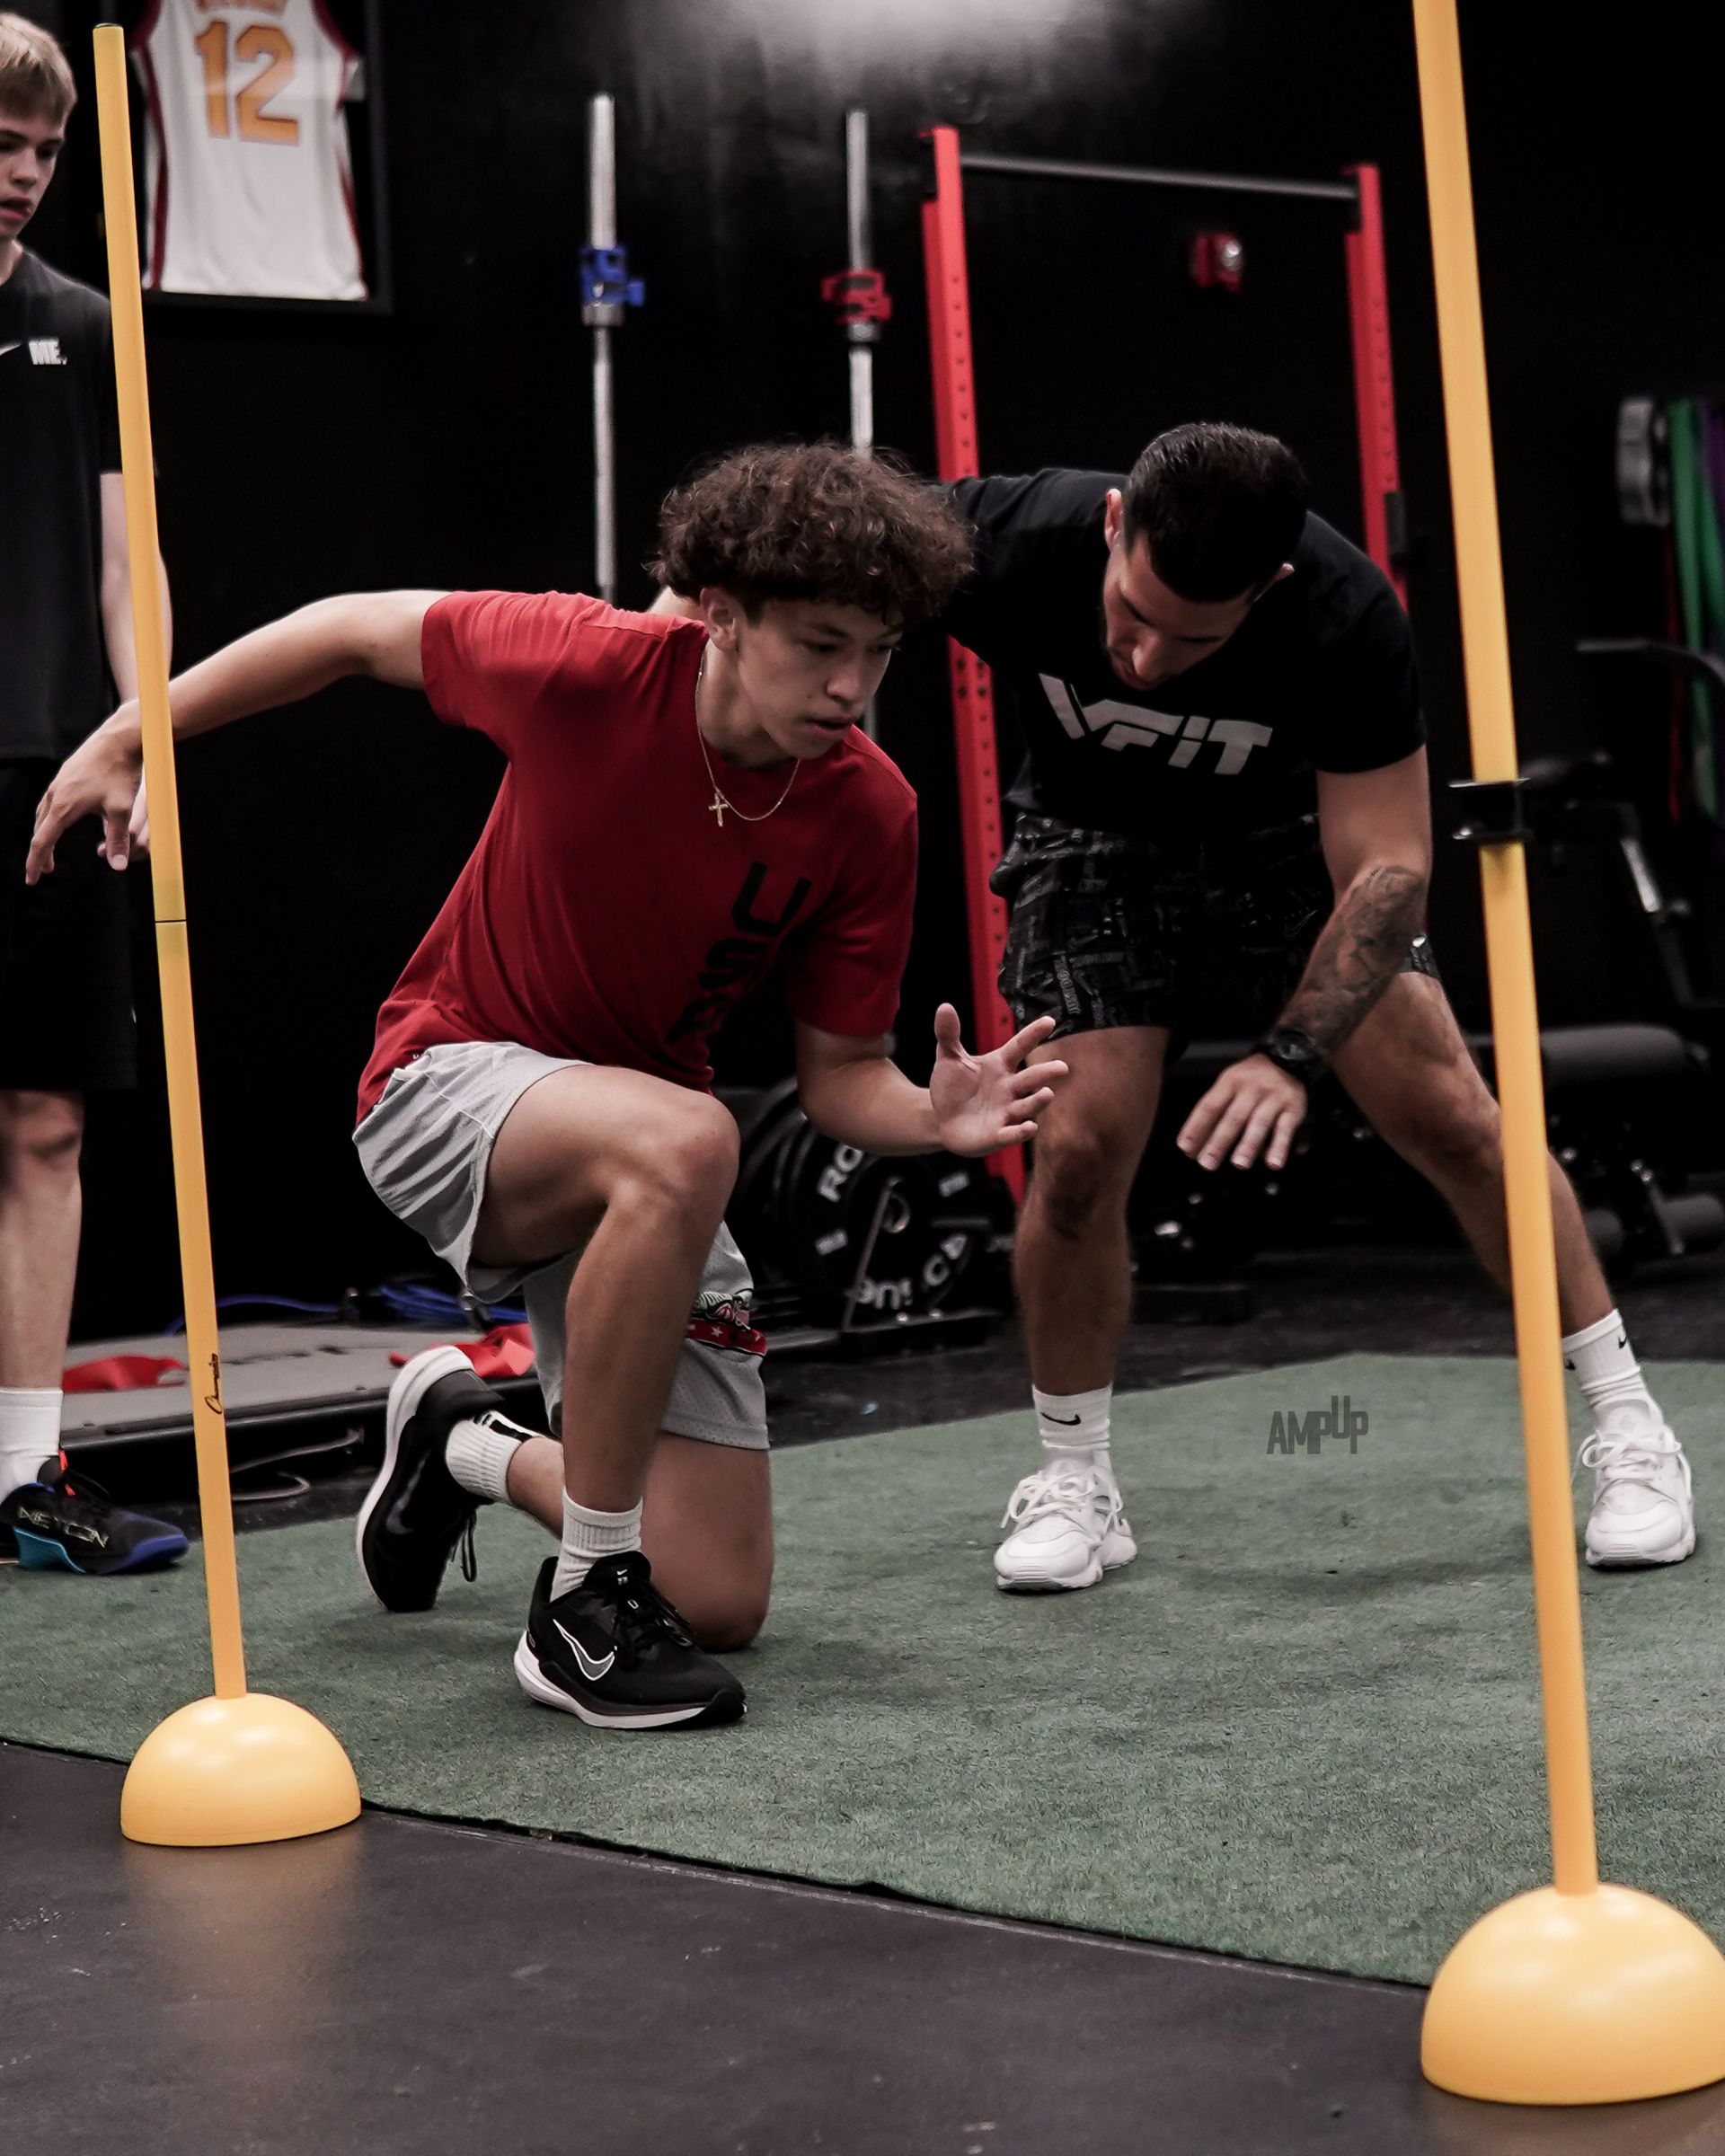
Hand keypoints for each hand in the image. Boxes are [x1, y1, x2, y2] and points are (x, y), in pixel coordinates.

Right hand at [27, 706, 143, 882]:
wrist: (120, 738)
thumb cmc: (121, 771)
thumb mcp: (122, 809)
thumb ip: (118, 839)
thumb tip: (118, 867)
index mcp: (64, 807)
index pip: (43, 842)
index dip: (36, 863)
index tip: (31, 880)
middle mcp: (56, 794)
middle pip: (40, 829)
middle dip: (40, 852)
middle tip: (43, 870)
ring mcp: (59, 783)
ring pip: (43, 814)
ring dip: (44, 834)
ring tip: (49, 849)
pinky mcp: (66, 774)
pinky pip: (50, 801)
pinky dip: (49, 817)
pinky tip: (59, 819)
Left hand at [929, 1004, 1067, 1155]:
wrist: (941, 1118)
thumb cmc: (952, 1086)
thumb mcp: (948, 1058)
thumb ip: (948, 1034)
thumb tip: (944, 1007)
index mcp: (1000, 1065)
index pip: (1019, 1046)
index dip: (1033, 1034)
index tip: (1049, 1021)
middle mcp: (1009, 1088)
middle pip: (1031, 1078)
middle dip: (1046, 1073)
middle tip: (1062, 1067)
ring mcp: (1006, 1112)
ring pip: (1027, 1105)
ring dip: (1038, 1101)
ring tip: (1047, 1094)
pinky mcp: (997, 1135)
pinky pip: (1012, 1133)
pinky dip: (1021, 1131)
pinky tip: (1030, 1127)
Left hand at [1177, 1052, 1305, 1172]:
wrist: (1290, 1059)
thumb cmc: (1252, 1080)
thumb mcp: (1229, 1084)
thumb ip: (1214, 1110)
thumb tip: (1193, 1143)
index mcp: (1230, 1082)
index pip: (1209, 1106)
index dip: (1196, 1127)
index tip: (1186, 1148)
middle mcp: (1251, 1088)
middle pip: (1232, 1118)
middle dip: (1219, 1142)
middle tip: (1207, 1163)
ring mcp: (1273, 1098)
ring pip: (1258, 1123)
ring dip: (1248, 1145)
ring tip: (1239, 1164)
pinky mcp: (1293, 1108)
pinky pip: (1285, 1129)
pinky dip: (1279, 1147)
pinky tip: (1273, 1163)